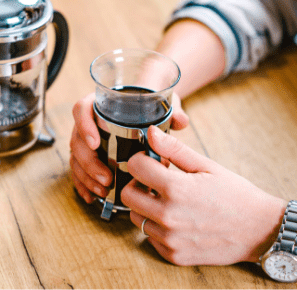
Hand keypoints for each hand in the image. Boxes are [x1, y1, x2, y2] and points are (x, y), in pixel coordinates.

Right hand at [69, 92, 187, 203]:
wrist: (144, 111)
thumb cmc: (148, 106)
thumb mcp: (160, 105)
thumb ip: (172, 110)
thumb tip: (180, 121)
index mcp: (98, 105)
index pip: (81, 110)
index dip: (84, 126)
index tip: (95, 142)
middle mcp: (87, 122)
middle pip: (77, 140)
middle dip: (89, 162)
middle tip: (107, 178)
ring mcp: (84, 141)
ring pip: (75, 158)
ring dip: (87, 177)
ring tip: (104, 190)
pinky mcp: (87, 157)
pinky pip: (78, 171)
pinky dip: (83, 185)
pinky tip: (92, 196)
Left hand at [121, 126, 286, 264]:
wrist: (260, 230)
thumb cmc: (235, 195)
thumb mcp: (206, 166)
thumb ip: (173, 149)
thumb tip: (150, 133)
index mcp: (176, 189)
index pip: (134, 166)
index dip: (142, 160)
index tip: (154, 162)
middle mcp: (168, 216)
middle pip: (128, 194)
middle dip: (138, 183)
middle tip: (157, 182)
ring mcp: (170, 239)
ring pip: (135, 217)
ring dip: (145, 207)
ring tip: (168, 201)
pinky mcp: (173, 255)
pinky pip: (149, 237)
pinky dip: (156, 227)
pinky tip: (175, 219)